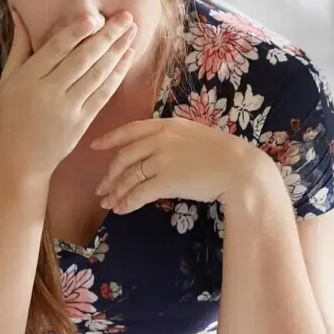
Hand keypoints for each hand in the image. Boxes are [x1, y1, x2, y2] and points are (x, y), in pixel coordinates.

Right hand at [0, 9, 138, 175]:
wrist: (21, 158)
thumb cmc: (12, 114)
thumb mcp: (8, 79)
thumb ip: (19, 46)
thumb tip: (18, 12)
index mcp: (28, 77)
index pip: (56, 49)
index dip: (77, 32)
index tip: (96, 17)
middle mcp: (48, 91)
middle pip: (82, 58)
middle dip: (106, 36)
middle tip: (125, 17)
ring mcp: (67, 108)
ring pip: (96, 74)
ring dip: (116, 51)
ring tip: (131, 32)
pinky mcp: (81, 122)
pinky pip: (102, 94)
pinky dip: (116, 75)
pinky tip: (126, 58)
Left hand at [91, 117, 266, 213]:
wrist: (239, 169)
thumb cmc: (222, 153)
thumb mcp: (194, 134)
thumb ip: (172, 138)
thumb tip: (153, 151)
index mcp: (167, 124)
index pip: (130, 130)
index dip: (109, 139)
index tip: (95, 147)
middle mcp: (160, 139)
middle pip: (124, 157)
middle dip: (110, 174)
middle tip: (102, 188)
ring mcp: (162, 160)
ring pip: (129, 176)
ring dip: (116, 192)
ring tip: (109, 203)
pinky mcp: (166, 181)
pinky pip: (139, 193)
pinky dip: (127, 202)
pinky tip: (122, 209)